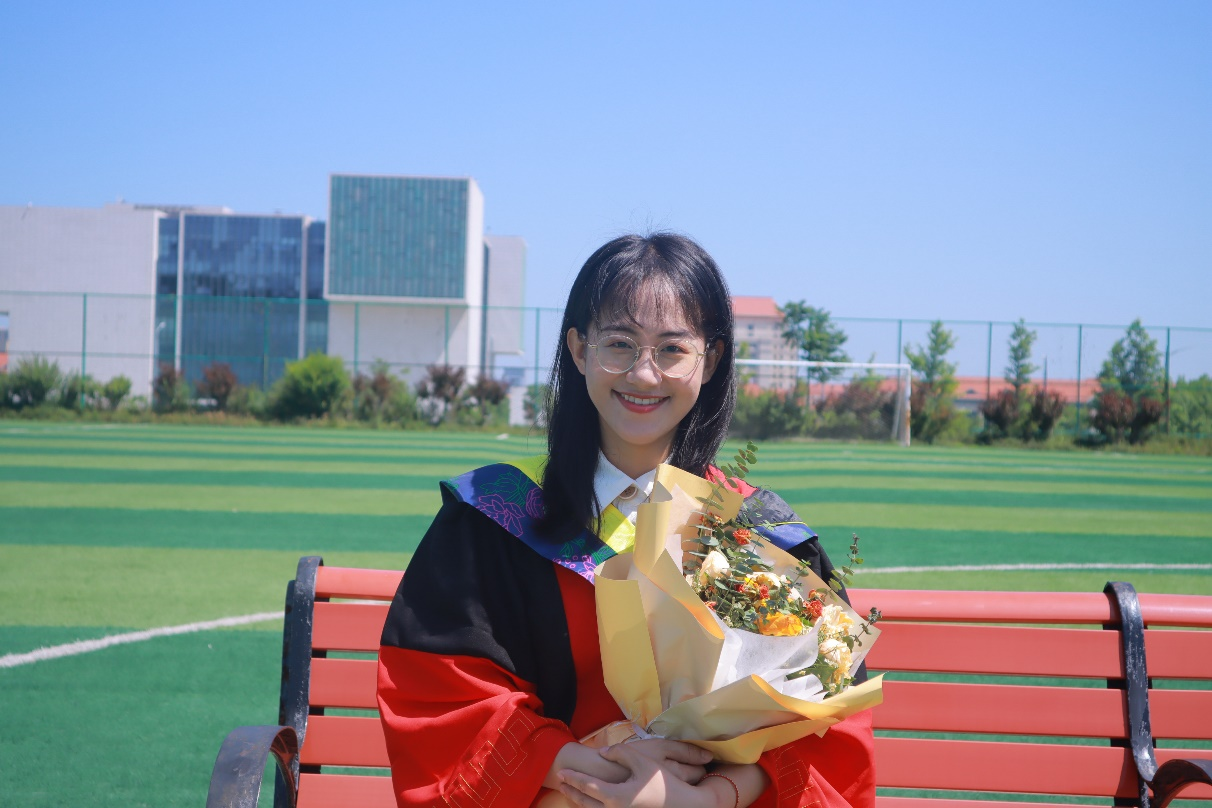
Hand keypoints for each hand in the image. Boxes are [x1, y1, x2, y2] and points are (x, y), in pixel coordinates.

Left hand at [558, 744, 725, 807]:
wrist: (684, 805)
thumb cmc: (663, 783)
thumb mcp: (643, 761)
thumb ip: (621, 752)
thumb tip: (603, 752)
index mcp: (616, 797)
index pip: (588, 787)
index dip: (573, 778)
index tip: (561, 772)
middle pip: (585, 802)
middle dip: (572, 791)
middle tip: (560, 781)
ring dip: (579, 801)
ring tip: (570, 791)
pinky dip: (592, 807)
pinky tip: (590, 801)